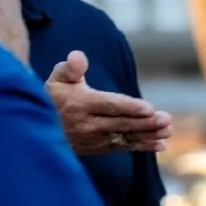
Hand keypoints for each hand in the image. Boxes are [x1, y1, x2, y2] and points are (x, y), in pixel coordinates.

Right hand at [44, 50, 173, 154]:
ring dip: (149, 135)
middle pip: (121, 123)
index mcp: (79, 104)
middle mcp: (86, 124)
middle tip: (167, 120)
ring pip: (125, 137)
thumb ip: (70, 67)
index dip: (129, 107)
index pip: (108, 105)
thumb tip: (78, 56)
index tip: (149, 108)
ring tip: (168, 132)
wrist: (38, 127)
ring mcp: (93, 139)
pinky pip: (123, 147)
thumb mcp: (57, 78)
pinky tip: (161, 144)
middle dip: (146, 122)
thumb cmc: (53, 96)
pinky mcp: (98, 149)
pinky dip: (142, 146)